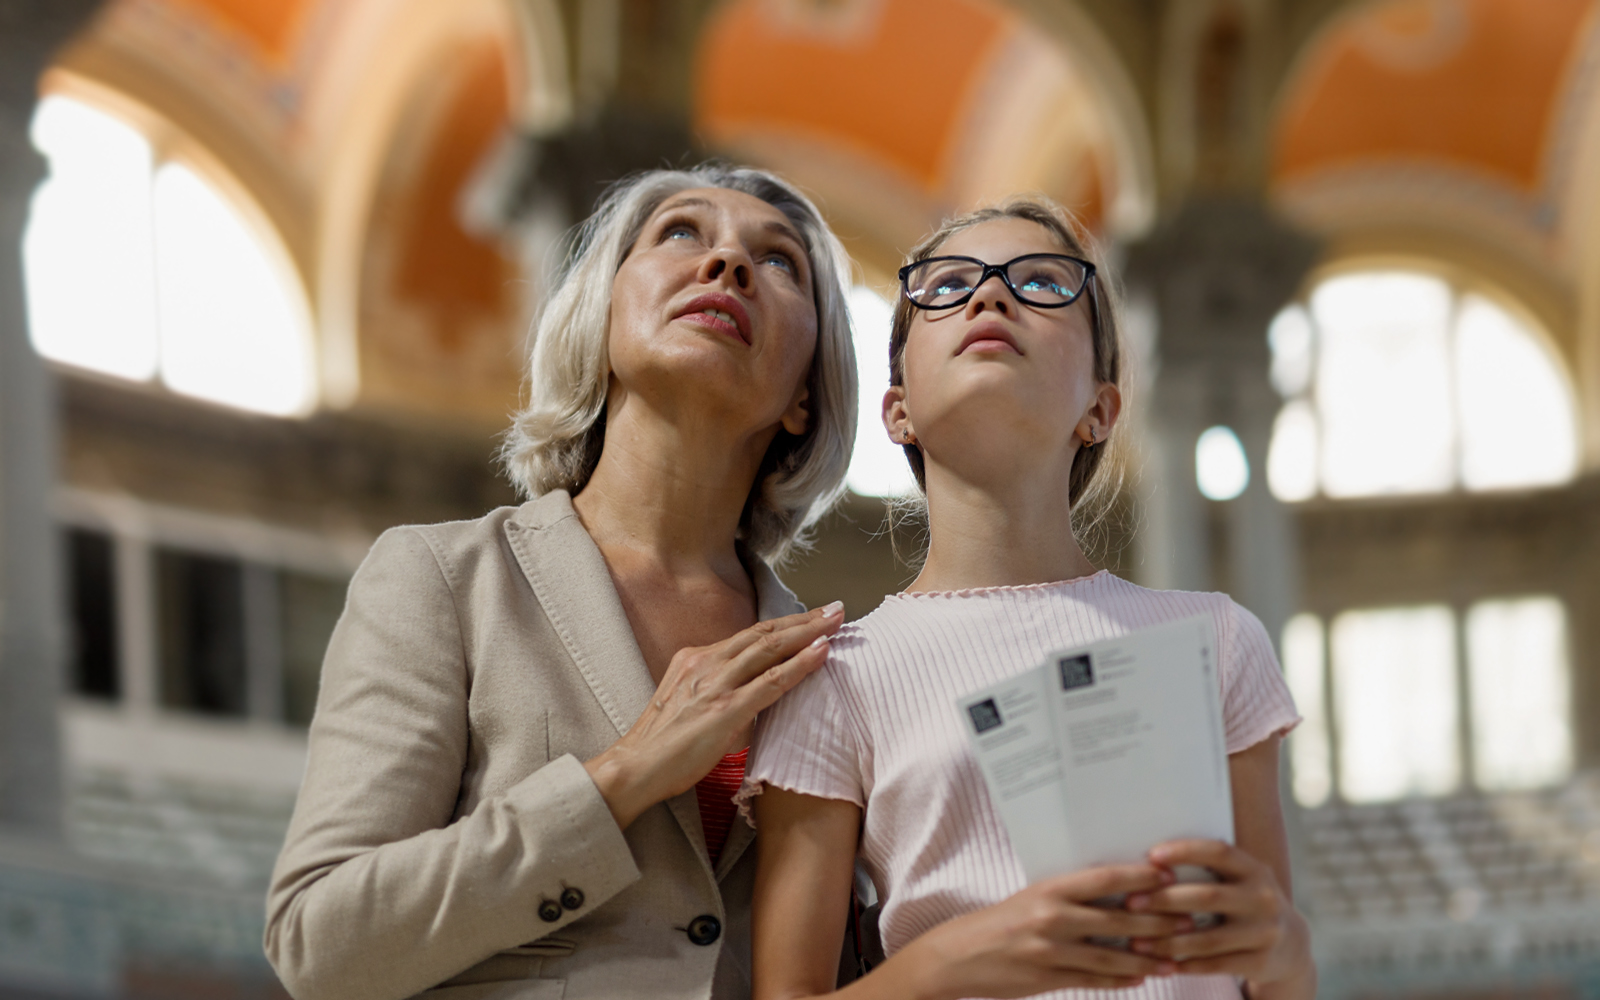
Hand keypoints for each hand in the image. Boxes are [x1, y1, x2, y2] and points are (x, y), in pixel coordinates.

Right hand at [585, 602, 844, 828]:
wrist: (634, 768)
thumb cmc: (661, 746)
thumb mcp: (686, 702)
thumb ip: (714, 689)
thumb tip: (746, 691)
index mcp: (695, 658)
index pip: (749, 636)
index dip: (783, 625)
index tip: (811, 618)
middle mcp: (705, 662)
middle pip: (763, 633)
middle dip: (803, 619)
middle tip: (835, 608)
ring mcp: (716, 683)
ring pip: (770, 648)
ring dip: (808, 631)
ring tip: (836, 620)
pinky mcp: (725, 708)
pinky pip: (771, 681)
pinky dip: (800, 662)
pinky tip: (822, 651)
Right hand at [879, 865, 1191, 999]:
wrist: (958, 956)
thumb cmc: (998, 923)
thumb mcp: (1031, 898)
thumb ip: (1069, 897)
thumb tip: (1117, 891)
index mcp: (1049, 889)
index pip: (1105, 878)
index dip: (1140, 876)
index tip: (1170, 875)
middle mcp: (1052, 916)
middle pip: (1117, 918)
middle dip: (1157, 920)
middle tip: (1189, 921)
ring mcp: (1050, 950)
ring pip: (1112, 954)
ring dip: (1147, 958)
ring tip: (1174, 959)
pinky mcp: (1048, 978)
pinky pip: (1093, 979)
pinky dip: (1121, 979)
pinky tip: (1141, 978)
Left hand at [1125, 840, 1313, 994]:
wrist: (1292, 946)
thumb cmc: (1246, 903)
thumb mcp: (1240, 880)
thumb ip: (1209, 870)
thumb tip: (1150, 860)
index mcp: (1254, 870)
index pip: (1219, 852)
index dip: (1186, 851)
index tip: (1152, 855)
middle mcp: (1264, 898)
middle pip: (1208, 897)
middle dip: (1165, 900)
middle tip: (1131, 903)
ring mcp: (1265, 933)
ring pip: (1209, 938)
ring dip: (1168, 941)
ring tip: (1137, 942)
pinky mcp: (1262, 962)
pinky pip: (1216, 964)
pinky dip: (1187, 964)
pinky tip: (1164, 963)